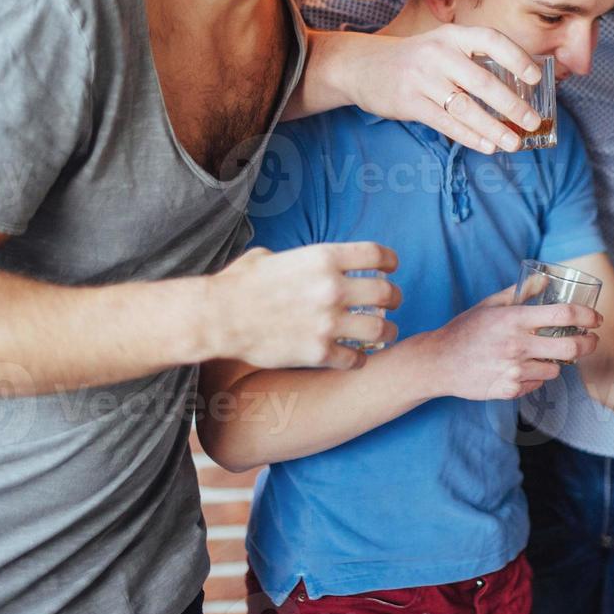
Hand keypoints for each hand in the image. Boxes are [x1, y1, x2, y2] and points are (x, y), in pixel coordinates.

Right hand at [209, 242, 400, 369]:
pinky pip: (356, 358)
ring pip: (381, 328)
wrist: (218, 317)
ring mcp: (328, 322)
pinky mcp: (319, 352)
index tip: (391, 268)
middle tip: (393, 302)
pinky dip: (360, 359)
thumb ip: (299, 259)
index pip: (376, 255)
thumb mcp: (273, 256)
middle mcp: (332, 288)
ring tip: (387, 331)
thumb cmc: (240, 284)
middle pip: (386, 292)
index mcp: (323, 258)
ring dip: (388, 330)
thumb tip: (306, 263)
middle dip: (395, 297)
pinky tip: (357, 357)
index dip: (390, 261)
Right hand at [331, 25, 543, 153]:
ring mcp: (422, 78)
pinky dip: (469, 136)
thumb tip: (520, 89)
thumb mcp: (442, 46)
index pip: (491, 40)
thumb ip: (474, 61)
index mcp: (453, 36)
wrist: (362, 66)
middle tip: (532, 121)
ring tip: (514, 142)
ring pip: (465, 107)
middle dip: (512, 104)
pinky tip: (487, 146)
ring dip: (493, 127)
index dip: (517, 58)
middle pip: (482, 81)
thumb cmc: (416, 59)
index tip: (536, 78)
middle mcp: (439, 53)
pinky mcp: (410, 102)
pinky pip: (446, 123)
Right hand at [417, 302, 601, 401]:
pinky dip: (537, 376)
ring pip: (556, 368)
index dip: (587, 316)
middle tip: (592, 341)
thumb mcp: (490, 304)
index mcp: (514, 319)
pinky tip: (523, 368)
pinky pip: (538, 383)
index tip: (596, 319)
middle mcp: (517, 345)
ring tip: (543, 354)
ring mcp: (514, 370)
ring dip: (557, 361)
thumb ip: (521, 292)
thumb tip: (546, 278)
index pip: (564, 314)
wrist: (439, 362)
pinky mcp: (510, 389)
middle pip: (571, 347)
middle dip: (589, 344)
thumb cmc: (465, 330)